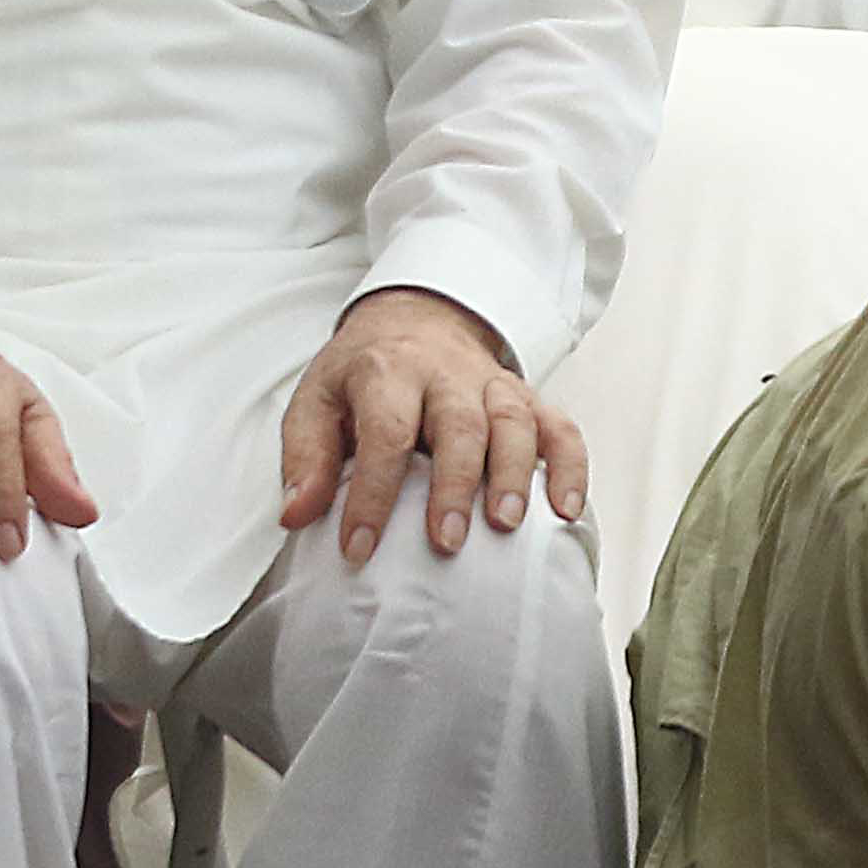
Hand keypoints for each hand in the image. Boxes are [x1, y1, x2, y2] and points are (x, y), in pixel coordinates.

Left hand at [278, 286, 587, 566]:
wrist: (413, 318)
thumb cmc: (363, 373)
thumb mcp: (316, 400)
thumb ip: (305, 457)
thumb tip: (297, 514)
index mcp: (386, 372)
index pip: (383, 432)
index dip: (371, 493)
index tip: (358, 548)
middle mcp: (444, 374)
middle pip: (459, 424)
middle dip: (454, 485)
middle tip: (445, 542)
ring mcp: (491, 384)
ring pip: (513, 422)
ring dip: (514, 473)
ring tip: (506, 524)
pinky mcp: (526, 397)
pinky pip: (559, 426)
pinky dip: (569, 466)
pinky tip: (565, 510)